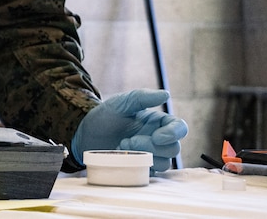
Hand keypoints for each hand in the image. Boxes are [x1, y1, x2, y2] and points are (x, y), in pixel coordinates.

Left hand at [71, 89, 187, 171]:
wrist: (86, 135)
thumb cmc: (105, 116)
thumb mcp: (120, 103)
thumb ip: (141, 98)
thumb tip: (166, 94)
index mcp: (156, 121)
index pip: (179, 127)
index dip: (174, 133)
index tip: (158, 136)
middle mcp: (158, 139)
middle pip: (173, 148)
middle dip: (151, 146)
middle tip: (129, 140)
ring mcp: (152, 155)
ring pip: (165, 162)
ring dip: (144, 156)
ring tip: (122, 146)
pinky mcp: (144, 168)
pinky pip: (153, 173)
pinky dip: (139, 166)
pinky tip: (123, 157)